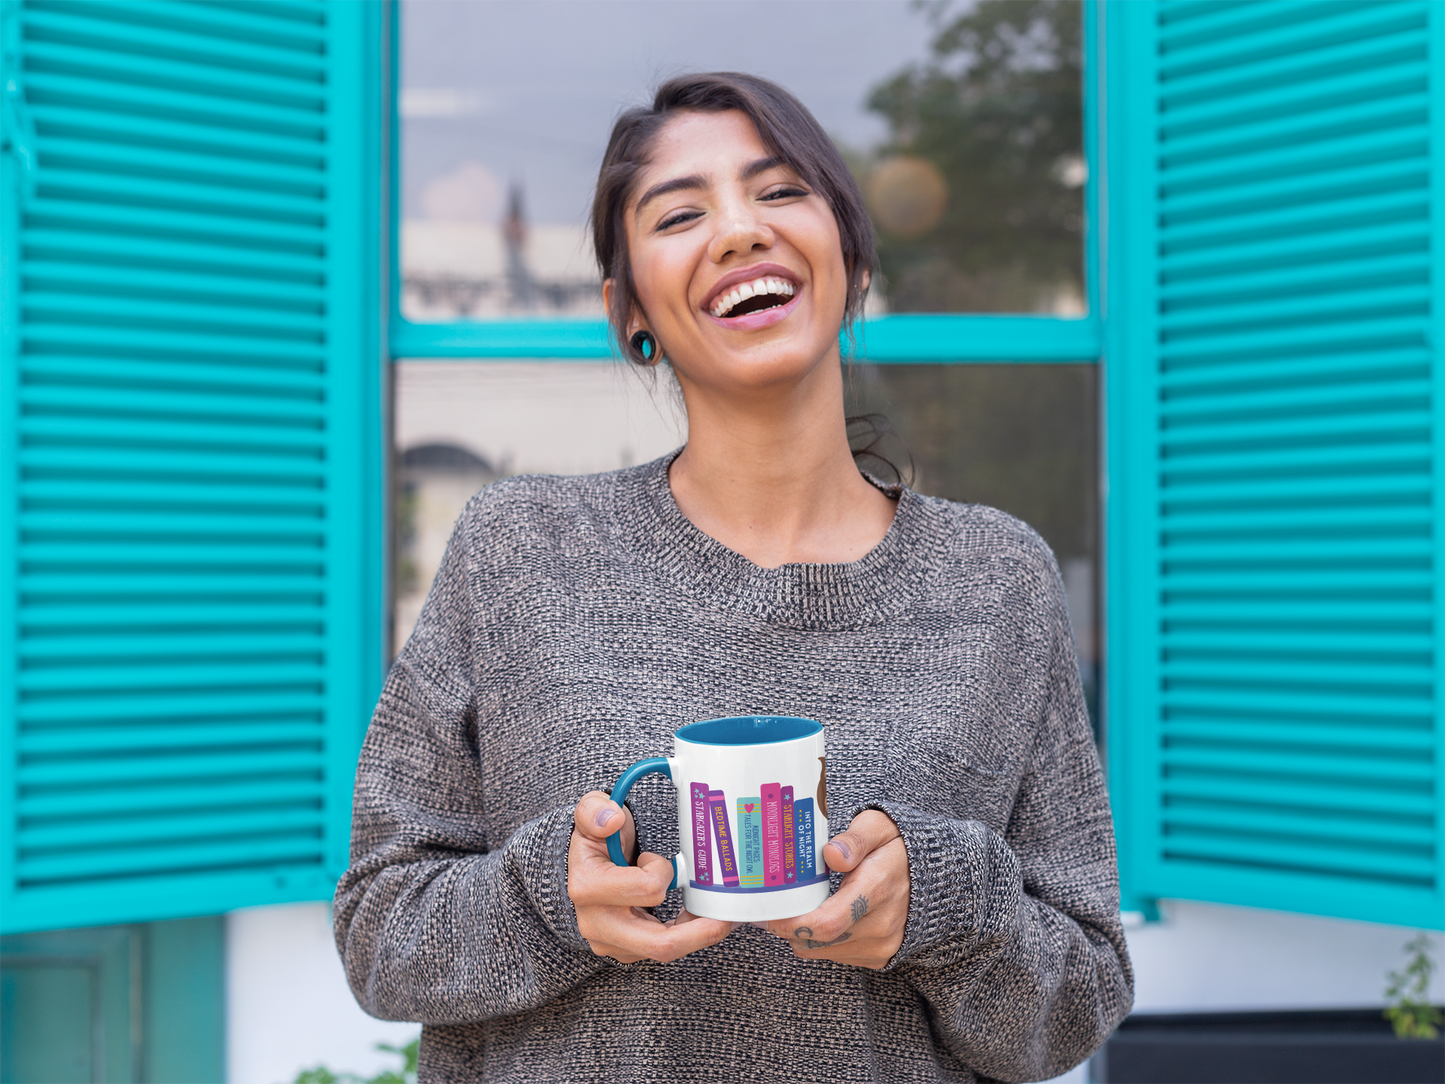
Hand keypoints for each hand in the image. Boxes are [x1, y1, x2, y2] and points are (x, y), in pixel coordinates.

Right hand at [568, 790, 732, 963]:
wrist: (585, 864)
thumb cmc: (596, 837)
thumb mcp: (590, 811)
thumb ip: (594, 809)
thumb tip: (611, 819)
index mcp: (588, 888)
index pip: (646, 889)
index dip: (662, 871)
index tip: (656, 858)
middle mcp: (596, 923)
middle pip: (659, 944)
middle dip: (700, 933)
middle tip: (725, 918)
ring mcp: (611, 943)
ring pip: (665, 951)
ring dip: (696, 934)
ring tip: (714, 915)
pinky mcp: (625, 951)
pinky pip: (662, 951)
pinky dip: (686, 937)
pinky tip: (695, 919)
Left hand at [766, 810, 909, 968]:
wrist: (939, 876)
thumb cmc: (900, 846)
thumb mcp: (879, 826)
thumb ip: (855, 838)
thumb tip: (831, 854)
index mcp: (878, 887)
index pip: (826, 922)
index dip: (791, 923)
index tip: (768, 913)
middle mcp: (881, 924)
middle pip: (817, 941)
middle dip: (788, 927)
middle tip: (773, 907)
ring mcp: (882, 945)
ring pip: (823, 951)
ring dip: (804, 934)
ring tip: (800, 906)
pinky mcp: (880, 957)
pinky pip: (838, 955)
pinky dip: (823, 940)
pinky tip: (823, 915)